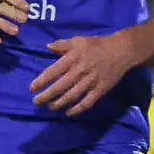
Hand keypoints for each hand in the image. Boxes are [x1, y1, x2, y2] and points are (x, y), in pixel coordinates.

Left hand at [29, 30, 143, 116]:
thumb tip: (47, 46)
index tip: (32, 88)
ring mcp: (90, 82)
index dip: (41, 81)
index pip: (52, 72)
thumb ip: (62, 44)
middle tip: (36, 102)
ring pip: (71, 97)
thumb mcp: (78, 40)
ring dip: (58, 104)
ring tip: (50, 107)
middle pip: (59, 87)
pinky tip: (68, 113)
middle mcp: (79, 72)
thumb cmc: (97, 45)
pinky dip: (76, 110)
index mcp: (72, 58)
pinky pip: (86, 103)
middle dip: (46, 96)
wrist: (121, 51)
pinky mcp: (100, 90)